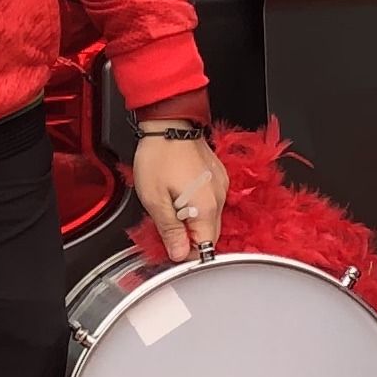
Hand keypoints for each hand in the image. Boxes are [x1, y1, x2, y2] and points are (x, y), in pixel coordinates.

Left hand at [132, 127, 228, 260]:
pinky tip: (181, 194)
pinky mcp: (218, 176)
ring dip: (192, 220)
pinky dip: (197, 205)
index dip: (187, 252)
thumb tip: (179, 254)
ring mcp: (221, 186)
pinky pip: (211, 201)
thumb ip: (170, 230)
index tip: (171, 246)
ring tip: (171, 204)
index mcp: (206, 207)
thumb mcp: (155, 199)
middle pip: (210, 234)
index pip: (205, 247)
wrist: (169, 123)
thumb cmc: (159, 155)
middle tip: (166, 225)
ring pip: (210, 218)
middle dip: (189, 236)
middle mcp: (219, 198)